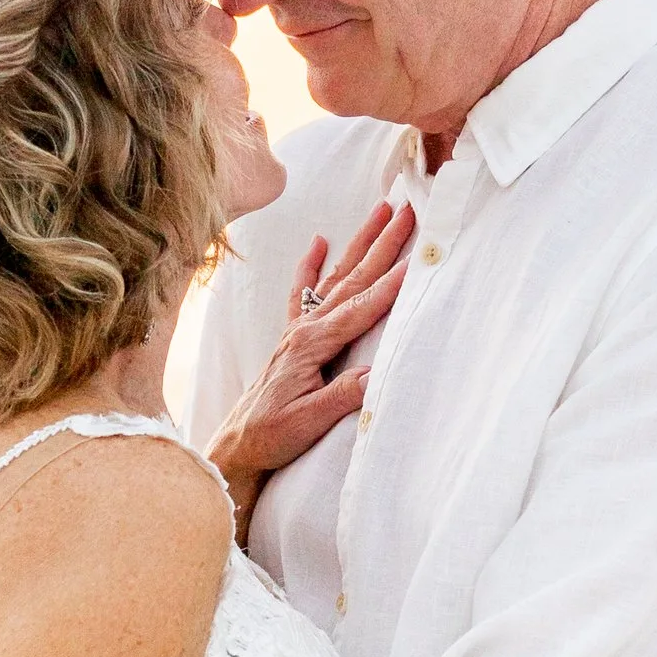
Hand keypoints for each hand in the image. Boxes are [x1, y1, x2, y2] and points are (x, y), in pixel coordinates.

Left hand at [206, 200, 413, 531]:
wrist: (237, 445)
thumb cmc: (272, 436)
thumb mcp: (309, 422)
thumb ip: (342, 397)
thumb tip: (374, 374)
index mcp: (312, 345)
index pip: (361, 308)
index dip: (393, 283)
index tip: (419, 257)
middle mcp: (305, 329)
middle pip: (352, 278)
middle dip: (382, 243)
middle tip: (407, 210)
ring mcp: (298, 330)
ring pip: (335, 276)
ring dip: (359, 242)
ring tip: (381, 210)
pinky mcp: (292, 338)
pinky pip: (303, 292)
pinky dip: (310, 265)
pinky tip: (318, 242)